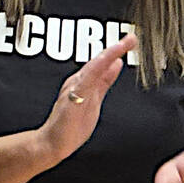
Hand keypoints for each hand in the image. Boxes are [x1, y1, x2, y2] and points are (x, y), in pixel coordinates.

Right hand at [37, 34, 135, 162]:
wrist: (51, 144)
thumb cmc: (69, 127)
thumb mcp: (94, 100)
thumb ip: (104, 82)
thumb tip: (116, 65)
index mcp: (83, 82)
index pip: (101, 63)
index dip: (116, 51)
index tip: (130, 41)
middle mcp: (78, 81)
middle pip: (99, 61)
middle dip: (116, 48)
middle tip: (132, 38)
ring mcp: (74, 88)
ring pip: (94, 66)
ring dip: (110, 53)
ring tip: (124, 43)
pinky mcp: (73, 97)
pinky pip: (89, 78)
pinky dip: (99, 66)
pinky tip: (110, 59)